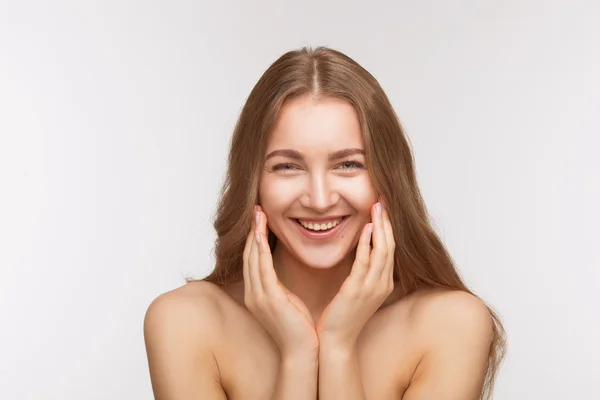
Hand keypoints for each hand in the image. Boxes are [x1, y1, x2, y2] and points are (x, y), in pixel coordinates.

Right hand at [243, 205, 319, 358]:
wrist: (302, 353)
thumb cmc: (299, 329)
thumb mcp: (287, 302)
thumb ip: (281, 287)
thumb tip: (283, 275)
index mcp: (257, 294)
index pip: (253, 260)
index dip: (255, 239)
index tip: (259, 220)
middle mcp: (253, 293)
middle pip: (249, 255)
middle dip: (252, 231)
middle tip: (256, 209)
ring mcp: (258, 296)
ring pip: (253, 258)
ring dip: (255, 234)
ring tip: (258, 214)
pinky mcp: (268, 298)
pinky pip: (262, 268)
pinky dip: (260, 249)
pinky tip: (261, 234)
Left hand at [316, 201, 394, 349]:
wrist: (336, 340)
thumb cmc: (343, 315)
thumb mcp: (358, 291)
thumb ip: (362, 272)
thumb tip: (361, 252)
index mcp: (382, 283)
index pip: (389, 249)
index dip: (388, 228)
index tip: (383, 209)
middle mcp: (382, 283)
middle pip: (391, 246)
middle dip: (388, 222)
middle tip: (383, 200)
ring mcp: (372, 287)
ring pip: (383, 251)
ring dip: (381, 227)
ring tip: (378, 207)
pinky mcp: (358, 290)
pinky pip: (366, 262)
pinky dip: (368, 243)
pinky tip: (367, 228)